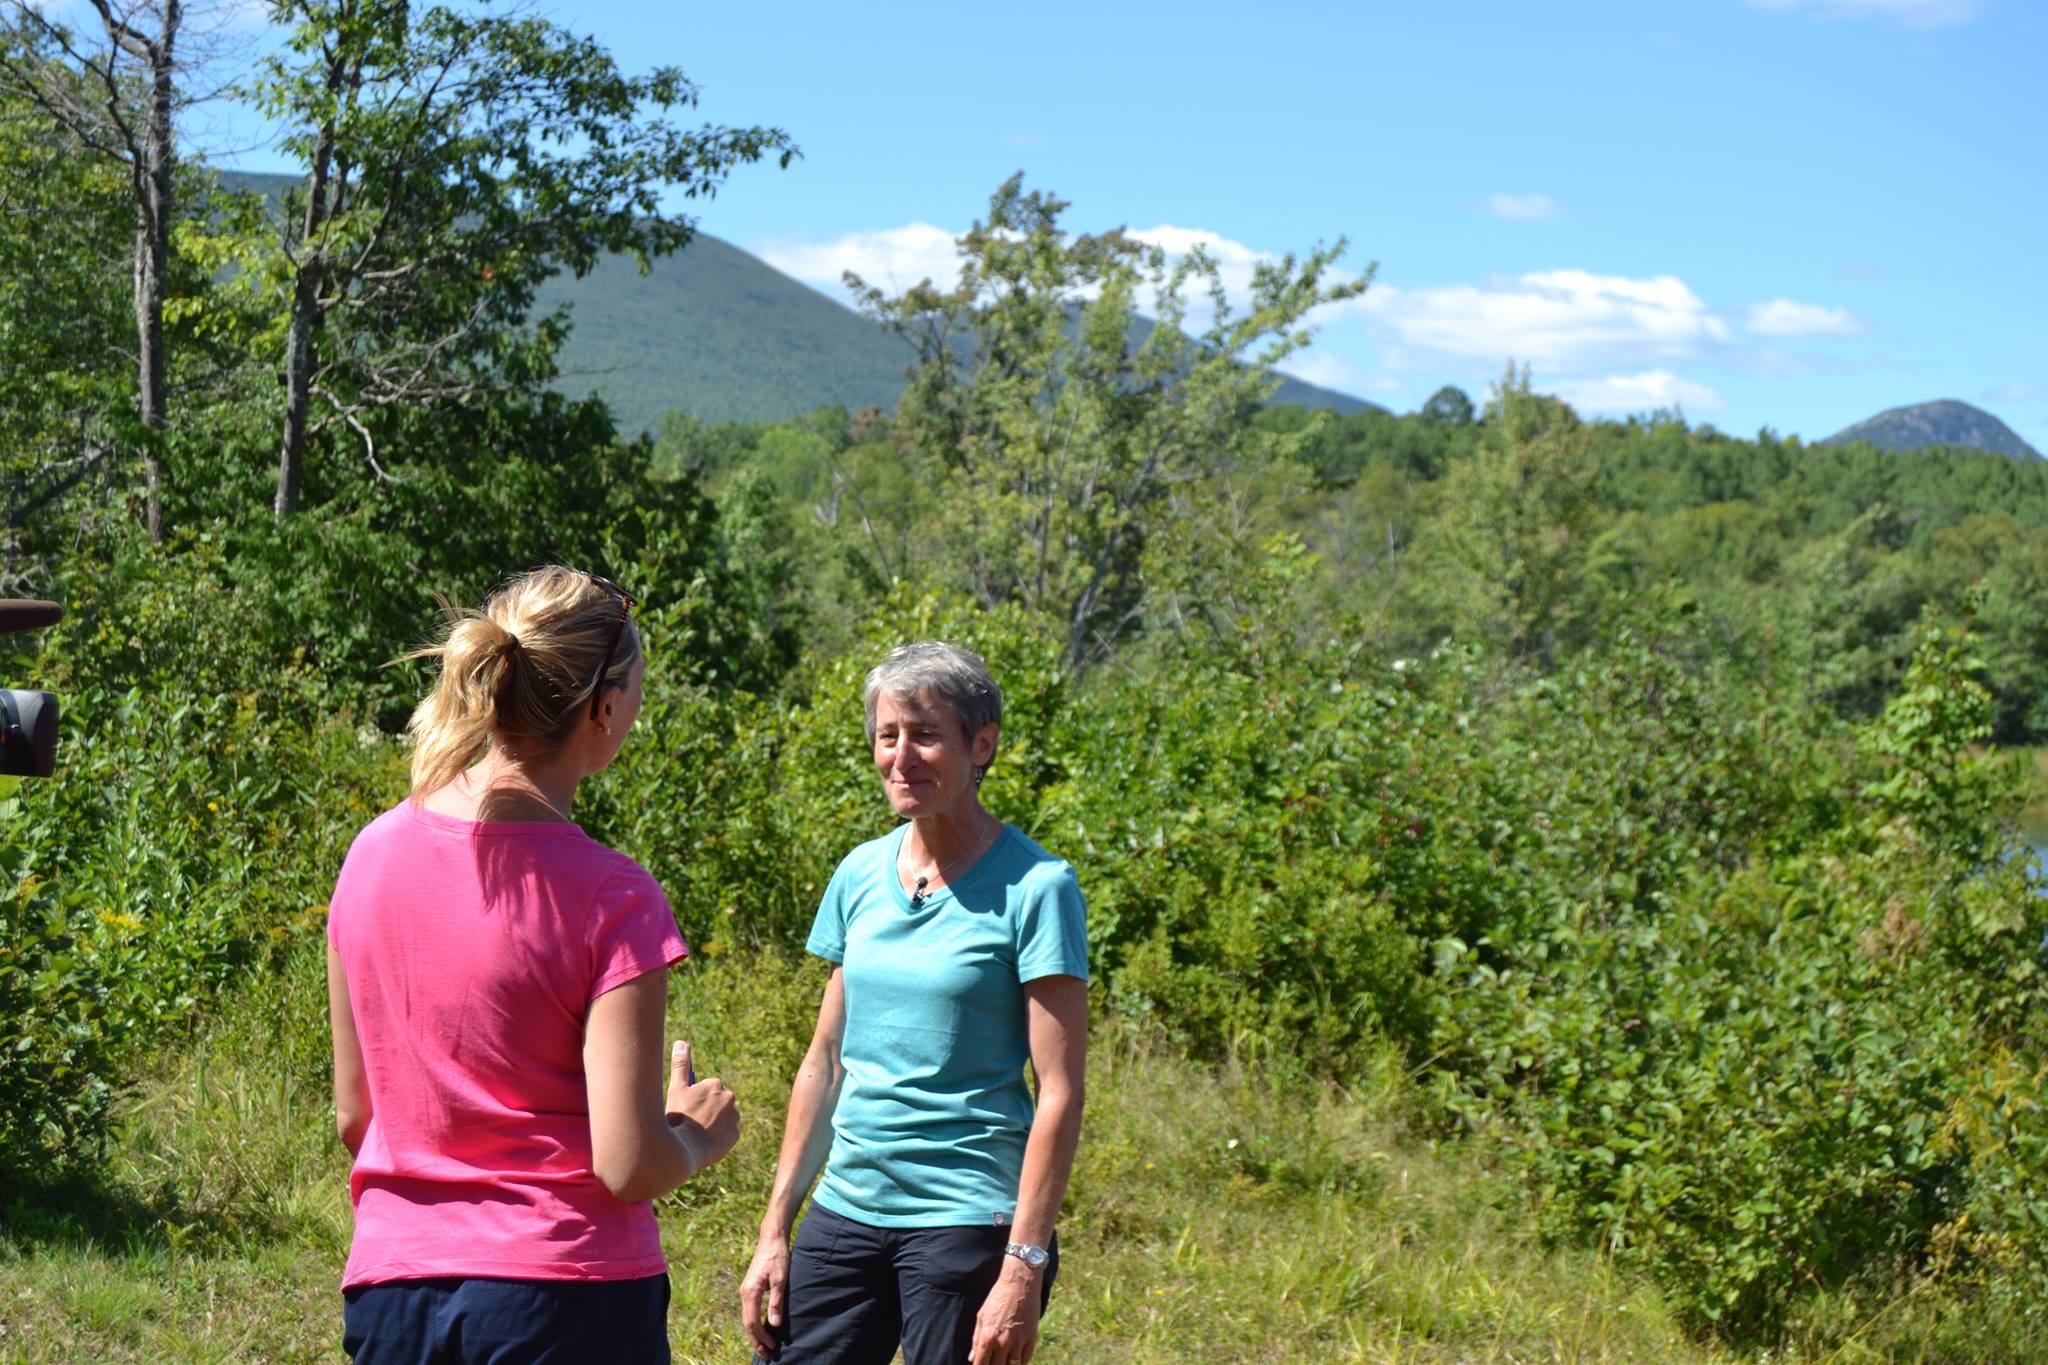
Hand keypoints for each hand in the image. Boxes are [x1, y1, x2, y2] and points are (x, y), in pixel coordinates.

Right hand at [665, 1041, 739, 1168]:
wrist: (684, 1149)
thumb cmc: (678, 1117)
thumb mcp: (676, 1088)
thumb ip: (680, 1064)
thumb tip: (682, 1043)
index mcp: (716, 1084)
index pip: (708, 1089)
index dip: (696, 1099)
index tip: (688, 1108)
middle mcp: (729, 1098)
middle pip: (718, 1101)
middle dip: (708, 1108)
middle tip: (693, 1120)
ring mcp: (734, 1117)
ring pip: (724, 1117)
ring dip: (715, 1122)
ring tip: (699, 1131)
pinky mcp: (735, 1135)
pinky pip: (728, 1133)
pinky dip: (719, 1136)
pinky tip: (706, 1140)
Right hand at [740, 1231, 791, 1355]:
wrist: (771, 1238)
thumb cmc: (778, 1257)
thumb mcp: (781, 1279)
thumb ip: (776, 1302)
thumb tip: (774, 1324)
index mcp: (750, 1293)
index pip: (752, 1322)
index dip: (761, 1337)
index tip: (772, 1346)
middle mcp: (744, 1293)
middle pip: (747, 1323)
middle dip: (756, 1340)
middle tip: (766, 1355)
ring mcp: (746, 1291)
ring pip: (748, 1318)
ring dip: (755, 1334)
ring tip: (765, 1346)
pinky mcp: (751, 1288)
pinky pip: (750, 1311)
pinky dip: (755, 1323)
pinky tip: (763, 1328)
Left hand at [969, 1259, 1041, 1364]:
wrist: (1020, 1283)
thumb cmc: (998, 1297)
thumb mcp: (982, 1315)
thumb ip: (976, 1338)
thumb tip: (972, 1358)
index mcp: (987, 1337)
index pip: (980, 1364)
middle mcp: (1003, 1342)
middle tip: (993, 1361)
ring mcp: (1018, 1341)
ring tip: (1003, 1360)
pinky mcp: (1031, 1338)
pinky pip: (1025, 1359)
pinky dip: (1019, 1362)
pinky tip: (1015, 1358)